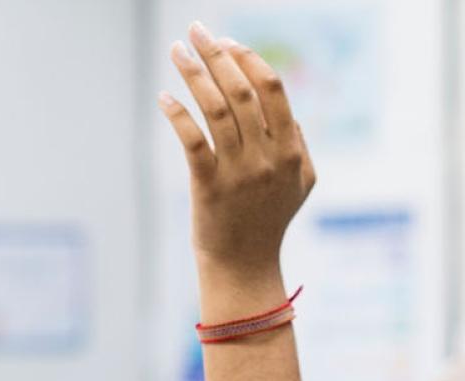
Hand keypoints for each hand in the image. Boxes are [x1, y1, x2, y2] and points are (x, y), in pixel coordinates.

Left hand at [158, 22, 314, 275]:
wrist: (245, 265)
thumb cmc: (269, 219)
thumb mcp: (300, 183)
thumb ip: (299, 144)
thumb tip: (288, 108)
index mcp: (291, 150)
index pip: (272, 89)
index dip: (248, 59)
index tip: (227, 42)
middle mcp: (268, 158)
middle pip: (242, 91)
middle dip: (218, 54)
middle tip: (196, 31)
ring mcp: (239, 173)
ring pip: (216, 110)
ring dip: (194, 74)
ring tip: (176, 51)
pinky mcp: (209, 187)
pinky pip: (192, 141)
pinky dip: (177, 114)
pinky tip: (164, 97)